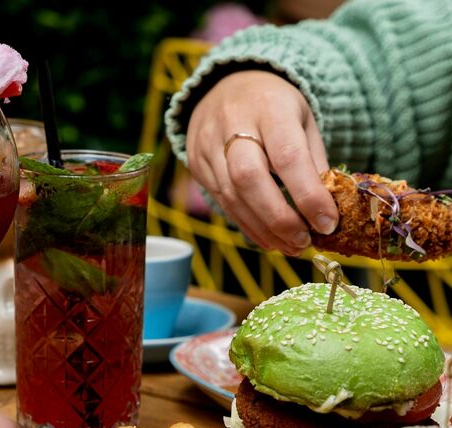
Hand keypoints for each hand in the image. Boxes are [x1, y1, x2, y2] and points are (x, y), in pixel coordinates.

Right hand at [186, 70, 338, 254]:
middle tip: (303, 242)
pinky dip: (249, 226)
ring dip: (264, 230)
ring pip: (232, 198)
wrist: (227, 85)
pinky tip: (270, 239)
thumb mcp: (303, 120)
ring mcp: (208, 145)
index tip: (327, 223)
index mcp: (270, 107)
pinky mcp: (197, 164)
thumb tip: (325, 212)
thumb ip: (313, 162)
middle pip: (249, 180)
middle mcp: (233, 123)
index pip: (287, 157)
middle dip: (279, 219)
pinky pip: (222, 203)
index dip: (308, 196)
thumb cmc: (275, 107)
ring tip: (291, 247)